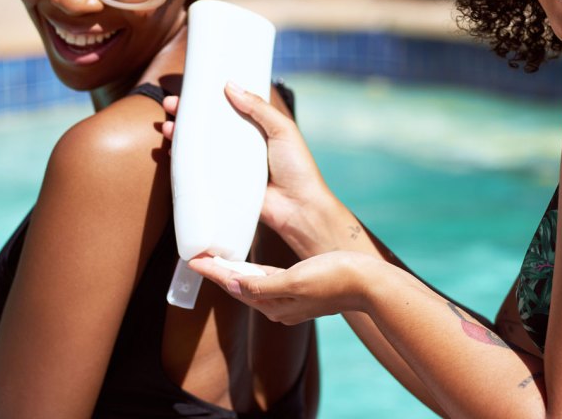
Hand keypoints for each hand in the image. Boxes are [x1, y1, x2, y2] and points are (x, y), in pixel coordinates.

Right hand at [164, 84, 347, 255]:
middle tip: (171, 104)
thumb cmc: (296, 167)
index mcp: (257, 129)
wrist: (297, 208)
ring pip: (200, 147)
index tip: (193, 88)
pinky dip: (183, 161)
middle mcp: (242, 145)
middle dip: (188, 115)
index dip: (211, 98)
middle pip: (210, 125)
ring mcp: (231, 165)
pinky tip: (170, 152)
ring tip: (167, 126)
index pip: (230, 108)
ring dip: (181, 136)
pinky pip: (199, 171)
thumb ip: (259, 108)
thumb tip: (230, 85)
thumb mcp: (282, 129)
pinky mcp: (223, 185)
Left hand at [190, 251, 380, 324]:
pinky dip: (255, 273)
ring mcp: (292, 299)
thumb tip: (234, 287)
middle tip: (199, 256)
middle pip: (241, 286)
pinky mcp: (304, 289)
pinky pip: (270, 281)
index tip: (192, 259)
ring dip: (235, 273)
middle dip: (219, 272)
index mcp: (275, 305)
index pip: (235, 287)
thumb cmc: (334, 277)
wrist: (369, 282)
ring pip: (254, 284)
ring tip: (218, 259)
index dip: (213, 272)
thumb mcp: (295, 280)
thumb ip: (263, 286)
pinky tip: (252, 267)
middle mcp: (281, 306)